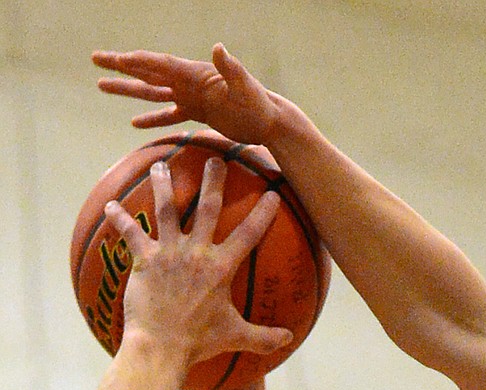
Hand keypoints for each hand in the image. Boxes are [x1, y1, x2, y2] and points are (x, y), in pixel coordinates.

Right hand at [94, 43, 278, 145]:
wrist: (270, 122)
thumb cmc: (259, 105)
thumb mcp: (245, 87)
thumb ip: (230, 68)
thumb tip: (218, 49)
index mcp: (196, 73)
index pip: (161, 65)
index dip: (139, 62)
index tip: (116, 59)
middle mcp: (188, 81)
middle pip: (148, 72)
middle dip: (121, 66)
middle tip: (96, 59)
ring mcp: (190, 97)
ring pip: (152, 93)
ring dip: (127, 90)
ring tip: (101, 85)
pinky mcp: (196, 114)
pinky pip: (168, 116)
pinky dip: (152, 118)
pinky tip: (134, 123)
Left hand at [107, 155, 292, 372]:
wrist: (161, 347)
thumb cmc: (199, 343)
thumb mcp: (235, 337)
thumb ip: (263, 337)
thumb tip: (289, 339)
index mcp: (221, 268)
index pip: (248, 234)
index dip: (262, 213)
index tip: (272, 192)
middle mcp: (196, 252)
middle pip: (207, 207)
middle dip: (213, 180)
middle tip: (215, 157)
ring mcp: (169, 252)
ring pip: (166, 208)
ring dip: (163, 184)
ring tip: (159, 165)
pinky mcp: (144, 259)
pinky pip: (129, 232)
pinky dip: (119, 218)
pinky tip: (109, 205)